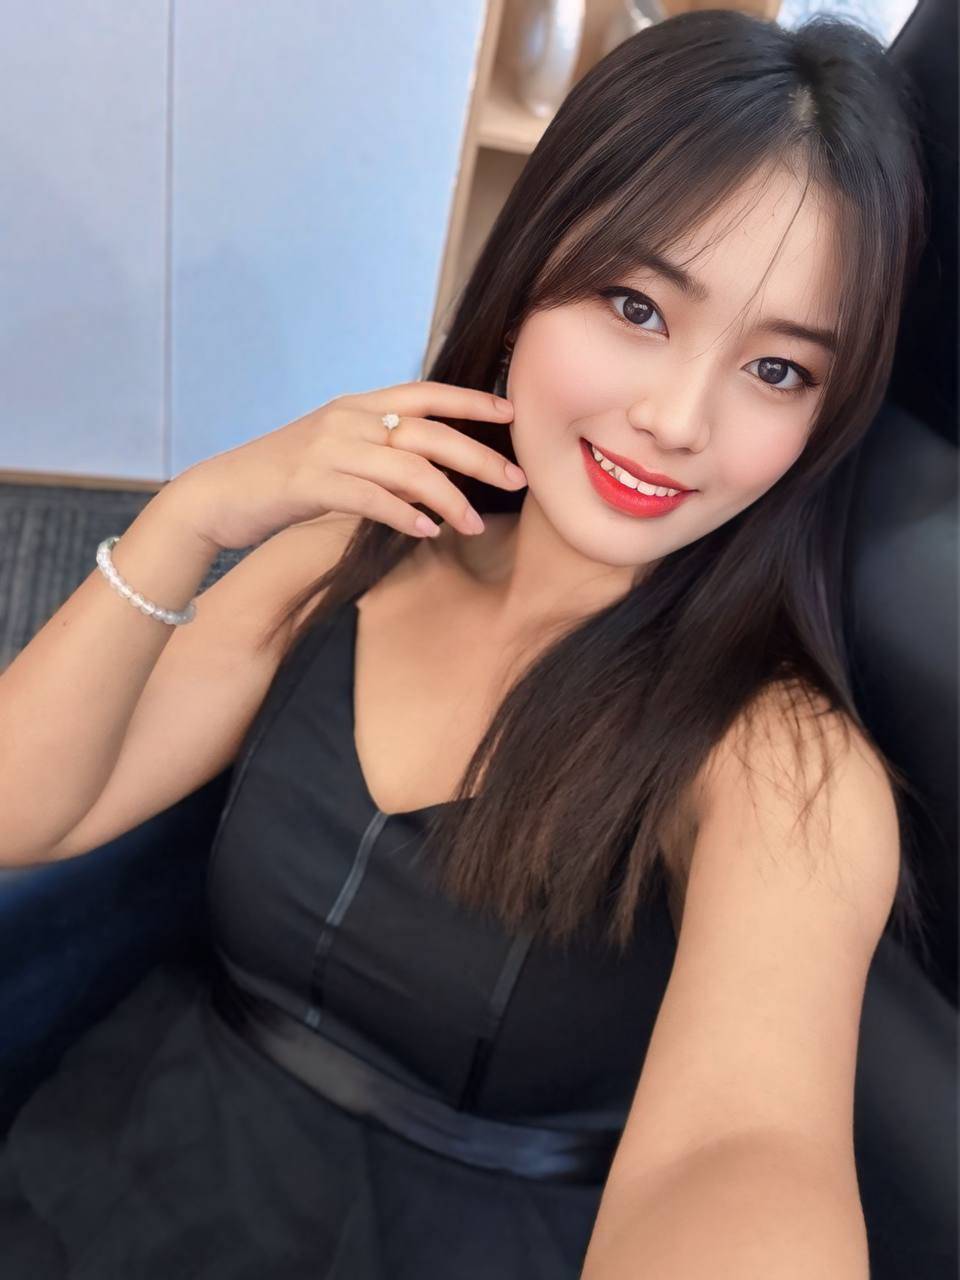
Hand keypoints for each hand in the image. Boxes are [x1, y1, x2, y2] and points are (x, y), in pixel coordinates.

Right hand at [167, 380, 524, 551]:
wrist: (218, 494)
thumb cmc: (281, 480)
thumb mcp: (334, 453)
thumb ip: (377, 454)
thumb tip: (427, 471)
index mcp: (354, 406)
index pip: (424, 394)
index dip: (470, 400)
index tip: (511, 412)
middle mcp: (346, 419)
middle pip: (428, 432)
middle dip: (478, 455)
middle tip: (516, 478)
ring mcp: (327, 449)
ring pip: (407, 468)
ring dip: (448, 498)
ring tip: (473, 525)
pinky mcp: (311, 484)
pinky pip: (372, 498)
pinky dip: (404, 515)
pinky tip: (426, 532)